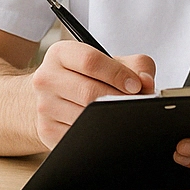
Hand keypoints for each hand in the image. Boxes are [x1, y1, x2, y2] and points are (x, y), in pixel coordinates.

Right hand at [31, 40, 154, 148]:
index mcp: (60, 54)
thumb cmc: (87, 76)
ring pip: (84, 117)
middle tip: (134, 103)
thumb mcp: (108, 61)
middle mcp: (47, 78)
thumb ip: (135, 65)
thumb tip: (146, 83)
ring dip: (109, 119)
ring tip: (119, 114)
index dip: (117, 74)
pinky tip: (103, 126)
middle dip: (118, 100)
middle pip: (89, 92)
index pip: (90, 61)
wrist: (54, 95)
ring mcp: (44, 106)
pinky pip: (78, 135)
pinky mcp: (46, 130)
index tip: (136, 85)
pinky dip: (97, 133)